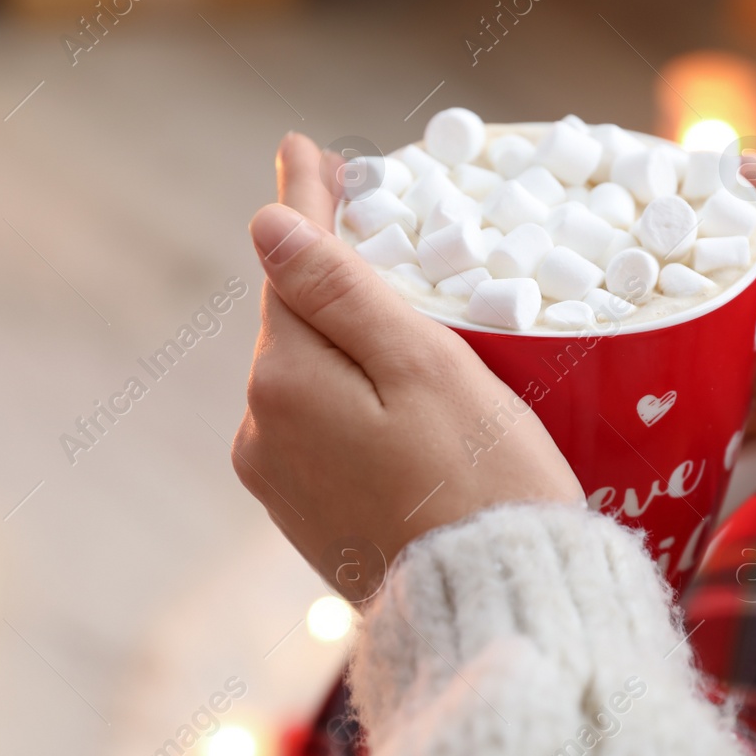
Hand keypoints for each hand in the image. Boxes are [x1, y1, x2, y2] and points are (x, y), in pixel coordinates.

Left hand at [232, 133, 582, 601]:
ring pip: (310, 376)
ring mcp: (278, 479)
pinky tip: (394, 398)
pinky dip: (350, 397)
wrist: (494, 608)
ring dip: (343, 340)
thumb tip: (266, 224)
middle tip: (369, 213)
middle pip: (297, 322)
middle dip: (330, 272)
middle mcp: (262, 430)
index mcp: (287, 380)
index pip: (293, 265)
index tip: (305, 147)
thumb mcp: (424, 367)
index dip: (308, 202)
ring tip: (398, 313)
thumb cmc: (484, 480)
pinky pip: (320, 428)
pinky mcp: (305, 516)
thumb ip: (341, 291)